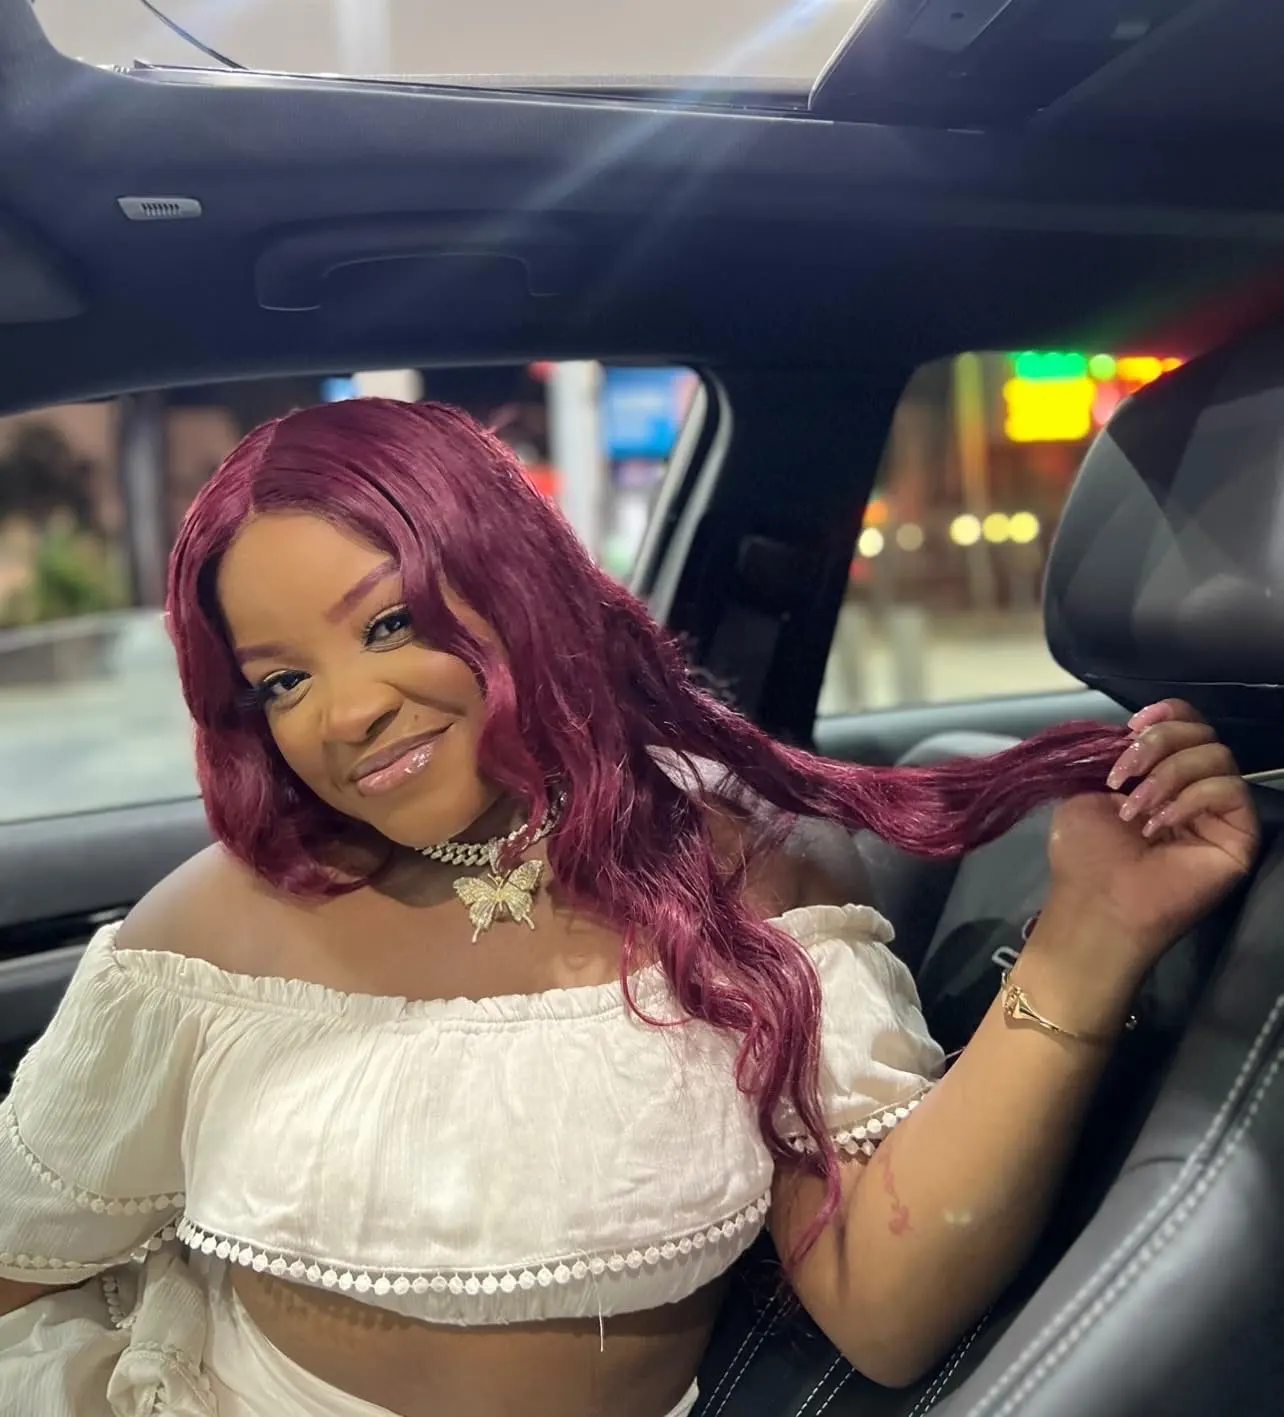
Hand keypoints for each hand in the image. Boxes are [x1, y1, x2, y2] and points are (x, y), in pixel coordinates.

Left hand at [1044, 700, 1258, 973]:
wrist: (1096, 904)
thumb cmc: (1085, 854)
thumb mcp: (1086, 789)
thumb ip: (1114, 755)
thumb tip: (1133, 731)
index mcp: (1161, 775)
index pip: (1187, 725)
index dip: (1168, 714)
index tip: (1133, 723)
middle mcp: (1195, 790)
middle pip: (1204, 734)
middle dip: (1158, 743)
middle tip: (1124, 775)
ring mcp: (1219, 814)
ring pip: (1218, 757)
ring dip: (1167, 775)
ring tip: (1134, 810)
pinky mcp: (1240, 837)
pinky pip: (1230, 791)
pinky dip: (1190, 798)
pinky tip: (1158, 825)